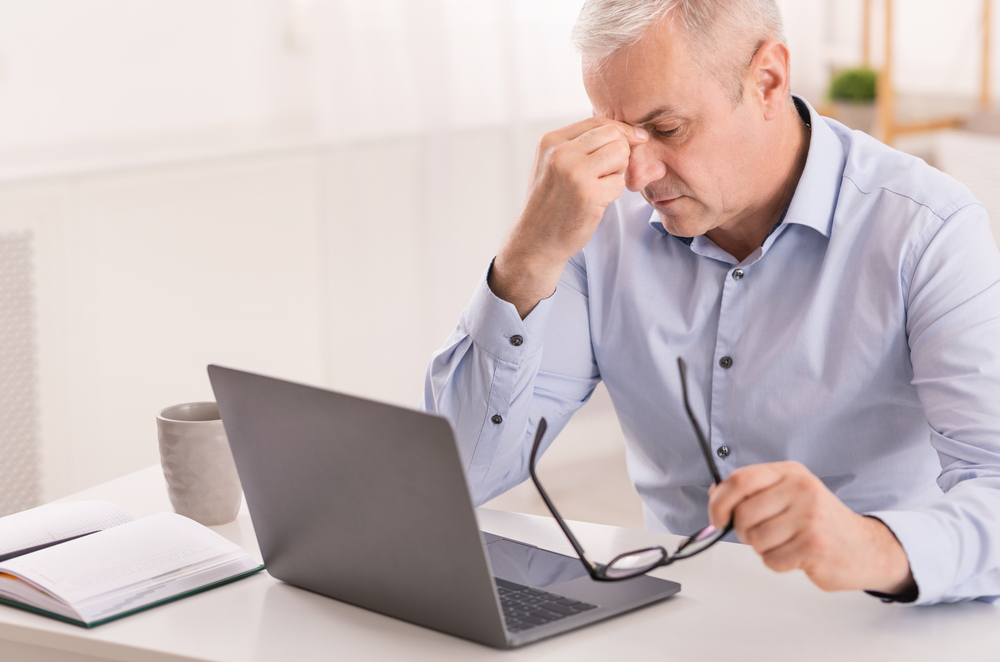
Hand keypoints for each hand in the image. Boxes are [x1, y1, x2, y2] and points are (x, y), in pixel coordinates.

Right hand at [490, 117, 647, 317]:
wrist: (535, 240)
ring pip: (620, 155)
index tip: (637, 139)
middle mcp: (561, 153)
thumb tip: (627, 131)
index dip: (622, 129)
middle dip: (620, 152)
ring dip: (617, 172)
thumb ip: (580, 145)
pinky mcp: (589, 195)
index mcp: (551, 141)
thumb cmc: (550, 202)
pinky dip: (612, 193)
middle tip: (608, 172)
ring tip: (598, 186)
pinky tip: (595, 203)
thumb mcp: (553, 164)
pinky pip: (619, 183)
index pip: (598, 121)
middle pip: (613, 135)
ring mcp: (575, 173)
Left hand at [708, 461, 914, 594]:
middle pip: (743, 513)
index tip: (717, 518)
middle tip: (764, 535)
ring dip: (764, 549)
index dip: (720, 501)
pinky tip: (797, 555)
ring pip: (755, 539)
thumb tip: (714, 493)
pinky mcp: (814, 545)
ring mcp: (809, 516)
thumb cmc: (821, 522)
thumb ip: (753, 492)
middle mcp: (801, 489)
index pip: (740, 479)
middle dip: (744, 531)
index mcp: (791, 473)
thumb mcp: (789, 495)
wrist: (865, 547)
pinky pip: (771, 559)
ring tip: (786, 543)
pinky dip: (778, 563)